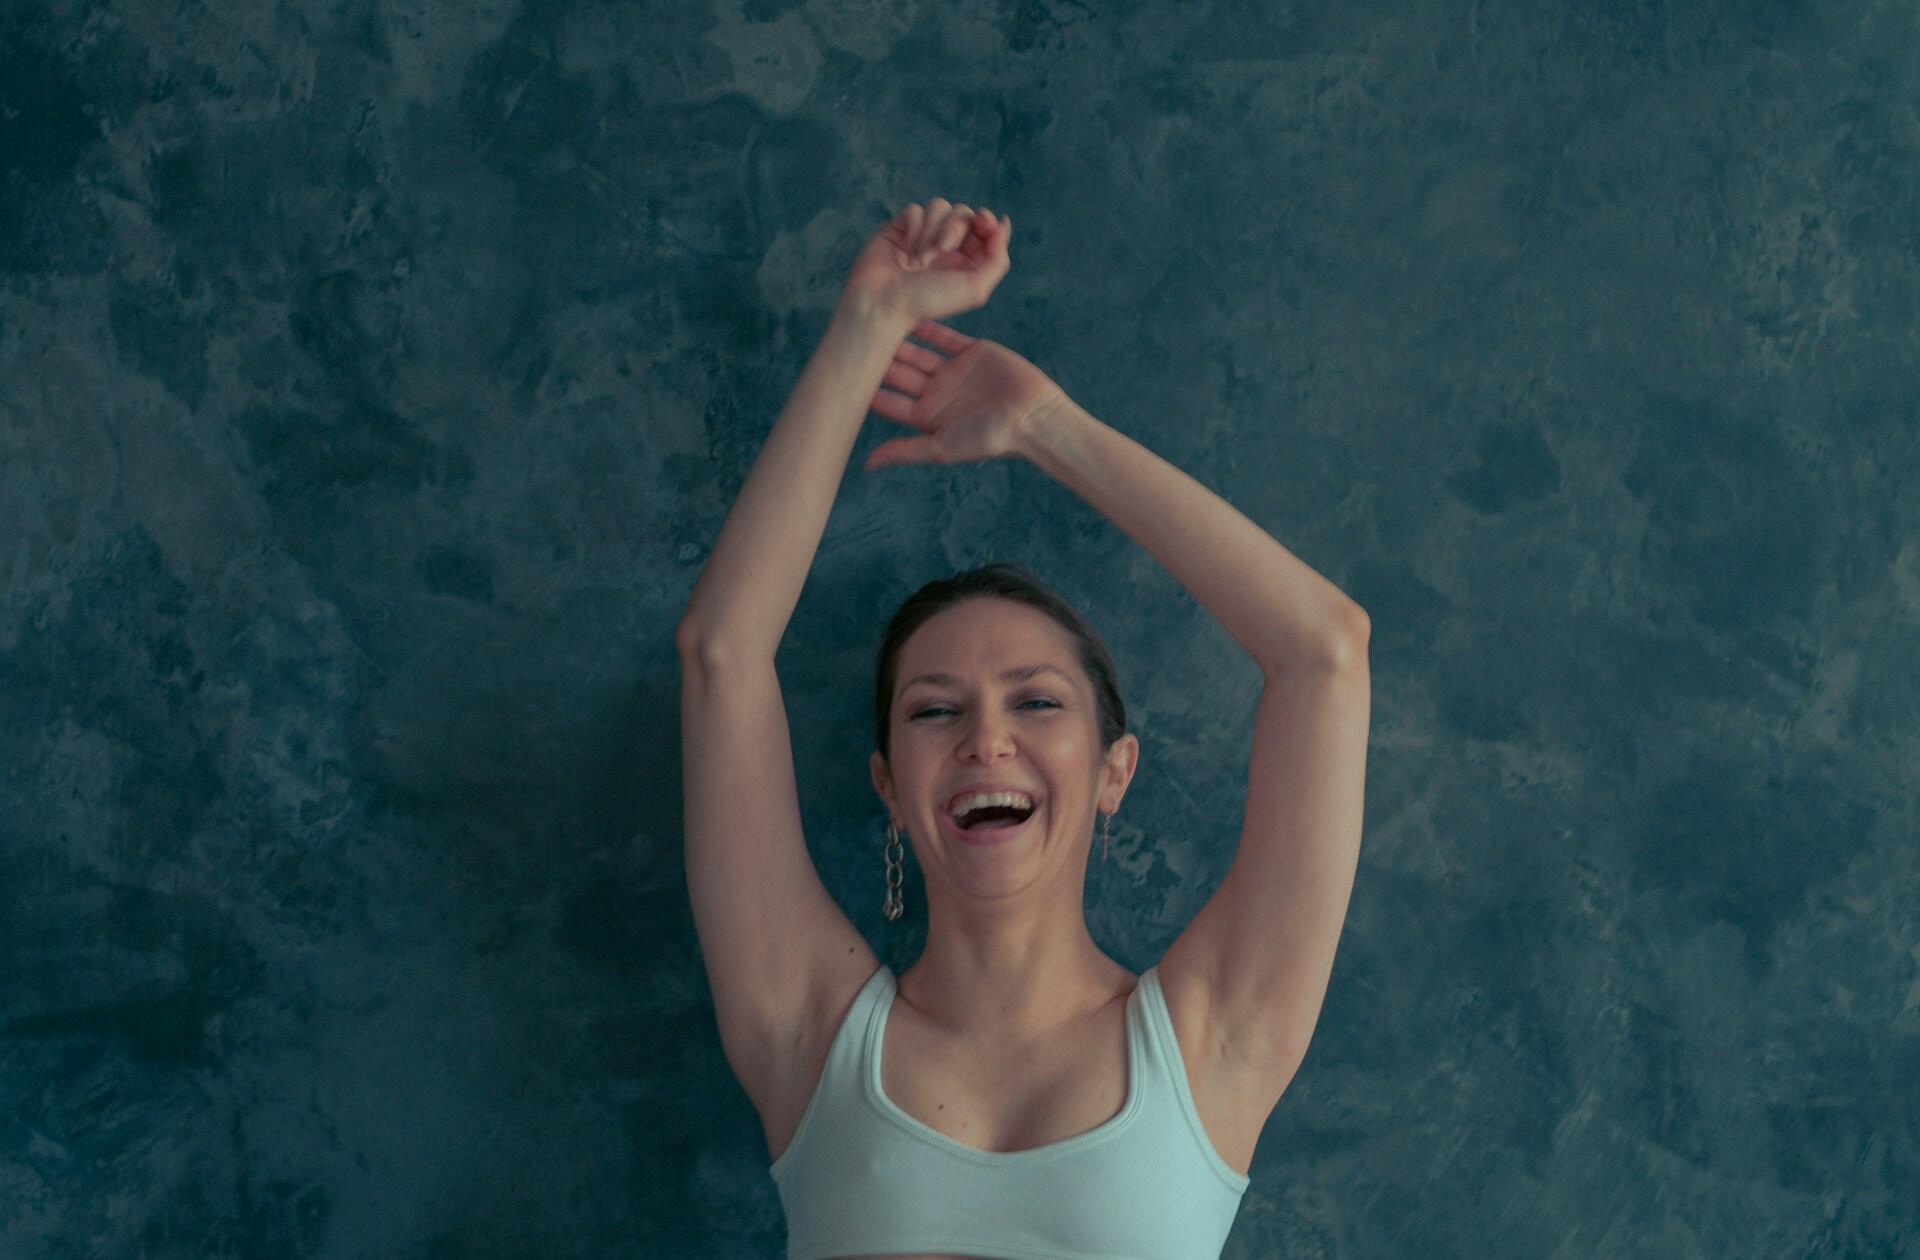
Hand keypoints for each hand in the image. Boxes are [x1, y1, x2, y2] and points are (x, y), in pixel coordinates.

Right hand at [840, 198, 1011, 326]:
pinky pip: (916, 210)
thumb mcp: (976, 288)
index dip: (986, 220)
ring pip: (940, 206)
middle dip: (956, 228)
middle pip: (964, 213)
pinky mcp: (900, 228)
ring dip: (934, 232)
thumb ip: (997, 258)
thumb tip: (1004, 223)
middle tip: (944, 250)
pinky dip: (915, 230)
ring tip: (921, 261)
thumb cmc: (928, 302)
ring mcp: (922, 236)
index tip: (984, 222)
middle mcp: (946, 247)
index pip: (984, 228)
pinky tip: (906, 254)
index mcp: (967, 261)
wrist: (883, 304)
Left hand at [863, 320, 1066, 470]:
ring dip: (899, 338)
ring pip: (919, 352)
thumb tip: (864, 465)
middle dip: (878, 358)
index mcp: (927, 418)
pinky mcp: (972, 352)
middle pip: (901, 373)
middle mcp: (937, 394)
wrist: (1032, 416)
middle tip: (853, 339)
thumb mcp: (941, 448)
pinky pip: (944, 336)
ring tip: (875, 320)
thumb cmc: (990, 438)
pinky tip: (908, 308)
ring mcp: (954, 372)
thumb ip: (904, 451)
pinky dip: (929, 323)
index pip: (890, 401)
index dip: (867, 388)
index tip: (843, 372)